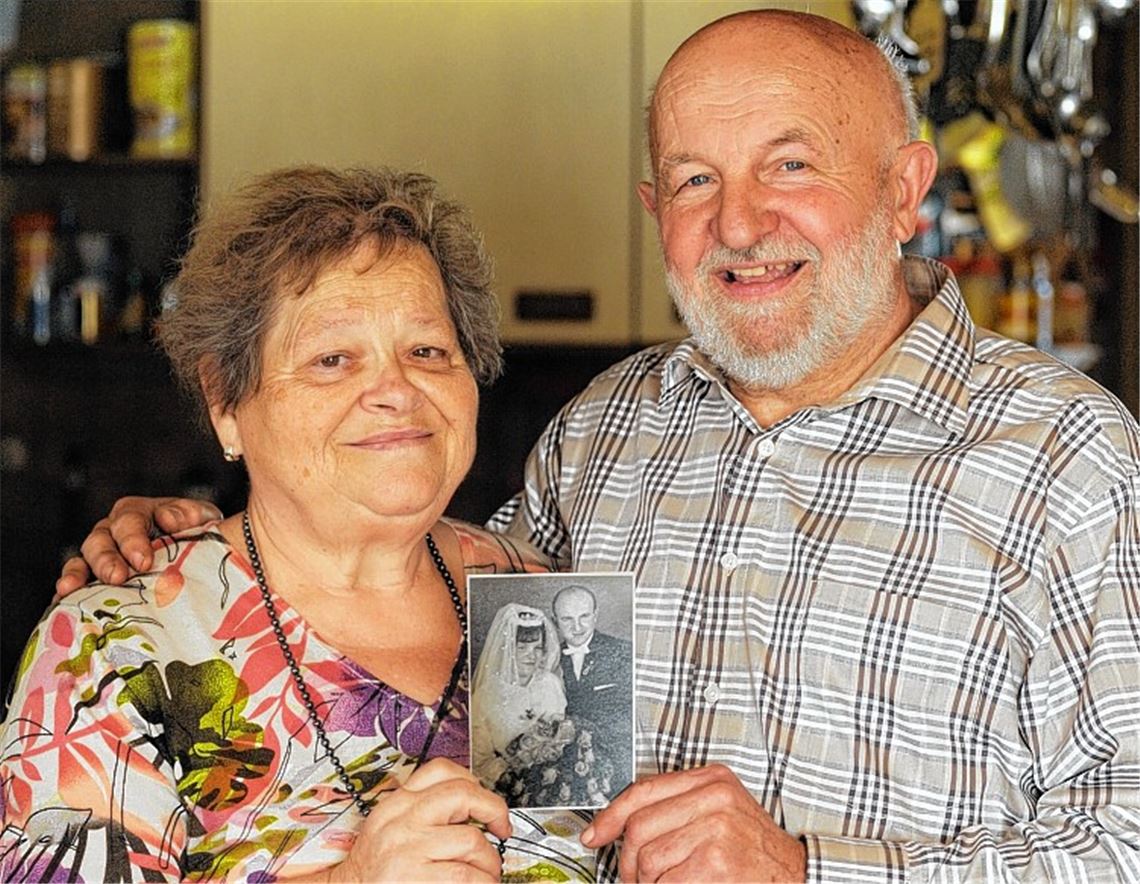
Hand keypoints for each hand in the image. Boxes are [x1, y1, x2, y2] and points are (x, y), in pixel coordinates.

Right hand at [55, 496, 222, 595]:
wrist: (200, 555)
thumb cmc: (198, 533)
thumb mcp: (200, 519)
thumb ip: (188, 514)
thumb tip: (168, 519)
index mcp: (138, 512)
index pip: (129, 520)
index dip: (133, 540)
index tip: (144, 561)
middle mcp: (113, 531)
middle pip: (100, 540)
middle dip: (106, 560)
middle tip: (117, 578)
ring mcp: (101, 555)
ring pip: (82, 560)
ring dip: (77, 574)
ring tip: (72, 590)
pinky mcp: (95, 579)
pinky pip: (77, 583)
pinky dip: (69, 593)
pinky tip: (62, 605)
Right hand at [326, 757, 510, 881]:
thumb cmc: (373, 872)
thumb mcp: (390, 829)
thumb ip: (423, 814)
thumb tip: (472, 811)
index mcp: (396, 804)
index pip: (440, 770)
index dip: (475, 782)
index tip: (486, 801)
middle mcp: (401, 820)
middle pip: (462, 794)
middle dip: (494, 810)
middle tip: (502, 829)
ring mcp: (407, 849)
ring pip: (471, 840)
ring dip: (490, 861)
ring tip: (488, 872)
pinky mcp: (414, 878)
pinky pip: (465, 874)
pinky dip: (482, 881)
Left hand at [581, 764, 805, 881]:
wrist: (798, 876)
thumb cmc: (755, 850)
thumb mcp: (721, 811)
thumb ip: (678, 808)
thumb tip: (622, 825)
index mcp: (711, 779)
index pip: (643, 790)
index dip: (610, 815)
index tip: (594, 834)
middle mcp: (714, 798)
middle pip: (638, 827)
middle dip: (628, 861)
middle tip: (635, 877)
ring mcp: (716, 829)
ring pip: (648, 859)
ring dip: (648, 883)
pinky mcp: (716, 863)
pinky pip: (665, 882)